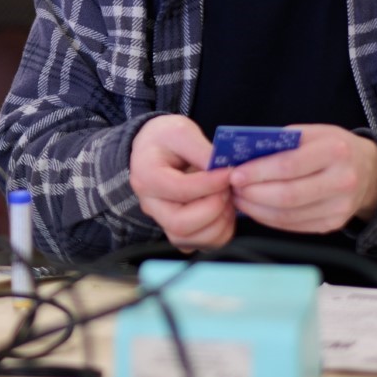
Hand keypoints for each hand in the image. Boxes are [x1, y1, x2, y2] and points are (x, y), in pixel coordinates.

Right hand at [129, 116, 235, 250]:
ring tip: (228, 201)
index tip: (229, 173)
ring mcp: (162, 220)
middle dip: (213, 209)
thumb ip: (202, 150)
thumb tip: (224, 170)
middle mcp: (151, 204)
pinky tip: (225, 212)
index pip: (180, 190)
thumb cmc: (165, 138)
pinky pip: (199, 245)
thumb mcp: (182, 131)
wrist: (153, 149)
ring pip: (190, 241)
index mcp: (147, 176)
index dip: (210, 184)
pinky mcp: (177, 230)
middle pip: (180, 224)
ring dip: (218, 224)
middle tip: (227, 190)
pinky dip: (219, 234)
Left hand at [228, 125, 376, 233]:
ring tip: (239, 198)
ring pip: (288, 214)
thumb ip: (281, 142)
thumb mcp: (312, 133)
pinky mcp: (333, 224)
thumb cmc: (332, 147)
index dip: (258, 172)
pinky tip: (256, 208)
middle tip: (232, 188)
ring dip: (256, 208)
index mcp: (335, 151)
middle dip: (253, 193)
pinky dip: (269, 218)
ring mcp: (340, 207)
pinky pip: (293, 225)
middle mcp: (342, 181)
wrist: (369, 171)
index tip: (235, 174)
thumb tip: (243, 156)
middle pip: (287, 195)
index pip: (289, 165)